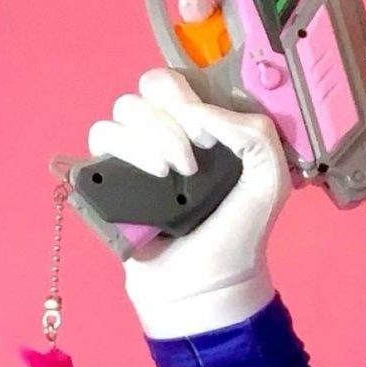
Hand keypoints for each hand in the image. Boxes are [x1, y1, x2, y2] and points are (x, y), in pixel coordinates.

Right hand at [88, 66, 294, 337]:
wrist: (205, 287)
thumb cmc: (240, 234)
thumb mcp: (270, 179)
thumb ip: (256, 132)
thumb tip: (200, 111)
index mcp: (204, 126)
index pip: (183, 80)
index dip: (190, 96)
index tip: (208, 138)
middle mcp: (167, 133)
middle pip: (147, 88)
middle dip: (169, 119)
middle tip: (190, 162)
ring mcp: (135, 154)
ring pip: (120, 113)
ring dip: (146, 140)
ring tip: (169, 178)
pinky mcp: (106, 179)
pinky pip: (95, 143)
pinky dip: (114, 152)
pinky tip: (140, 177)